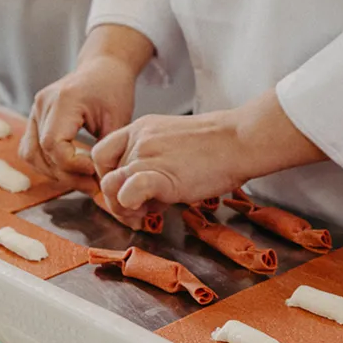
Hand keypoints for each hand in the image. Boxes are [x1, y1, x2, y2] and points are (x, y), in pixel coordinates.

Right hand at [21, 26, 151, 185]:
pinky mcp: (35, 118)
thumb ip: (107, 149)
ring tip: (82, 180)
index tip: (94, 172)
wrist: (103, 68)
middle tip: (92, 185)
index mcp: (64, 100)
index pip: (53, 144)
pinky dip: (46, 164)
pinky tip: (68, 170)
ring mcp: (35, 110)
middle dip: (66, 175)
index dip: (72, 165)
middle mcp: (43, 104)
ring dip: (54, 173)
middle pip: (40, 152)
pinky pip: (30, 149)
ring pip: (31, 154)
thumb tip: (101, 182)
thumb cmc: (113, 89)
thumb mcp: (119, 119)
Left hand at [92, 89, 324, 225]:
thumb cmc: (218, 147)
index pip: (102, 153)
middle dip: (115, 198)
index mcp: (140, 129)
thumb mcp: (175, 145)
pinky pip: (128, 191)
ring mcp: (147, 155)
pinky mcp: (160, 174)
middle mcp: (139, 139)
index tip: (125, 191)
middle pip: (104, 174)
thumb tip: (145, 195)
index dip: (108, 176)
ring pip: (110, 186)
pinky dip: (130, 205)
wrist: (240, 140)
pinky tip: (151, 211)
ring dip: (121, 207)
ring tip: (145, 213)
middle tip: (137, 210)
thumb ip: (155, 162)